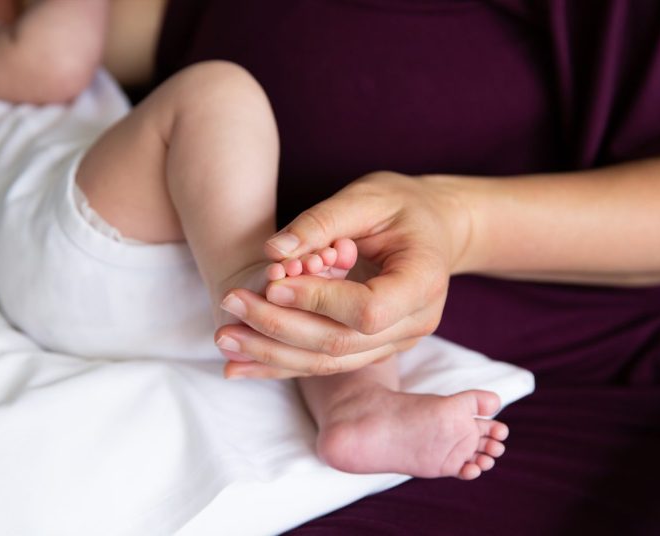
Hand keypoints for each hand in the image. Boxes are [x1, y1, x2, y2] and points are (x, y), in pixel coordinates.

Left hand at [215, 171, 472, 378]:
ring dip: (273, 354)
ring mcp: (396, 341)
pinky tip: (241, 365)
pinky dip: (282, 362)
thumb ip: (322, 221)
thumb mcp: (367, 197)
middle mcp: (415, 322)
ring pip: (330, 361)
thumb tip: (273, 252)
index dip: (317, 301)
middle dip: (280, 328)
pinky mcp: (374, 348)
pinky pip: (327, 362)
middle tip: (231, 305)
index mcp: (423, 281)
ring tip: (226, 339)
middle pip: (342, 342)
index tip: (272, 285)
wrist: (434, 229)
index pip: (367, 309)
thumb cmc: (402, 205)